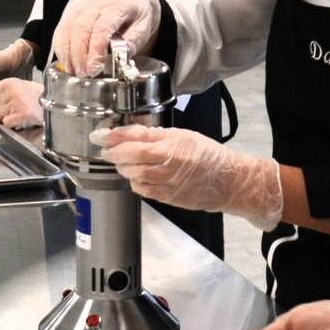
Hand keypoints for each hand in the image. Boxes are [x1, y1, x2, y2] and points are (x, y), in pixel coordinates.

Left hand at [0, 77, 42, 128]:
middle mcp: (10, 91)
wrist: (55, 103)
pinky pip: (5, 123)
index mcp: (8, 83)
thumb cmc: (36, 96)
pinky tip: (19, 120)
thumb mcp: (18, 85)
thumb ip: (0, 88)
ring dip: (3, 118)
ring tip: (14, 115)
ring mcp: (15, 103)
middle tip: (8, 111)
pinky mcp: (21, 115)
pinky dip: (11, 125)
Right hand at [52, 0, 162, 76]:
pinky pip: (61, 29)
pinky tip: (67, 61)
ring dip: (67, 53)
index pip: (102, 28)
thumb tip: (121, 61)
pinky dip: (60, 47)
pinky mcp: (71, 10)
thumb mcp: (144, 27)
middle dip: (79, 56)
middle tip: (83, 74)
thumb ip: (132, 44)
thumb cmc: (137, 12)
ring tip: (73, 71)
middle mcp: (96, 3)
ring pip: (66, 28)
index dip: (95, 51)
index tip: (94, 69)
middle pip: (80, 29)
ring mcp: (81, 5)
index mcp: (117, 7)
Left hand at [98, 126, 282, 228]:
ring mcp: (166, 184)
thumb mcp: (183, 135)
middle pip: (130, 159)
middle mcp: (167, 165)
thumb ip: (155, 134)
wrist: (227, 181)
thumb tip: (129, 131)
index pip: (135, 140)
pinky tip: (137, 175)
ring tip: (122, 161)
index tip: (102, 135)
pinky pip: (142, 190)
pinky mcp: (167, 197)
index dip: (115, 138)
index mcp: (172, 146)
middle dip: (115, 154)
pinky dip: (135, 181)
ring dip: (123, 168)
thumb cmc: (208, 155)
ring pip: (133, 175)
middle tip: (109, 149)